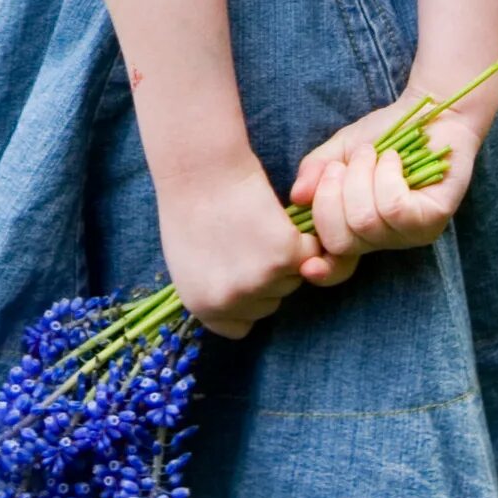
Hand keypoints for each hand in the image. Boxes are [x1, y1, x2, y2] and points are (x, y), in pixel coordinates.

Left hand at [158, 163, 318, 338]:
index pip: (241, 327)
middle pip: (270, 303)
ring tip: (259, 224)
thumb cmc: (190, 207)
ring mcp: (259, 281)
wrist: (200, 169)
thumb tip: (239, 307)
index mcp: (203, 307)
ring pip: (292, 279)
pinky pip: (309, 254)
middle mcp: (230, 302)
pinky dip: (303, 236)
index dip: (246, 301)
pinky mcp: (284, 255)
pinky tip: (278, 217)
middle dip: (268, 276)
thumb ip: (213, 293)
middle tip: (250, 238)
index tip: (244, 273)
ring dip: (286, 255)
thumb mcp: (188, 265)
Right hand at [287, 81, 492, 286]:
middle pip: (340, 242)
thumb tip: (297, 197)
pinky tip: (394, 159)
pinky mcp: (433, 220)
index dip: (321, 271)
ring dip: (360, 177)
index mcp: (357, 230)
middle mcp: (383, 240)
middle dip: (330, 196)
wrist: (428, 114)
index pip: (336, 268)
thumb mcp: (339, 151)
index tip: (306, 264)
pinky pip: (394, 208)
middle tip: (343, 166)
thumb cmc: (384, 134)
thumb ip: (315, 172)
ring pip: (365, 222)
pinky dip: (386, 175)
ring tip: (372, 154)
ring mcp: (410, 233)